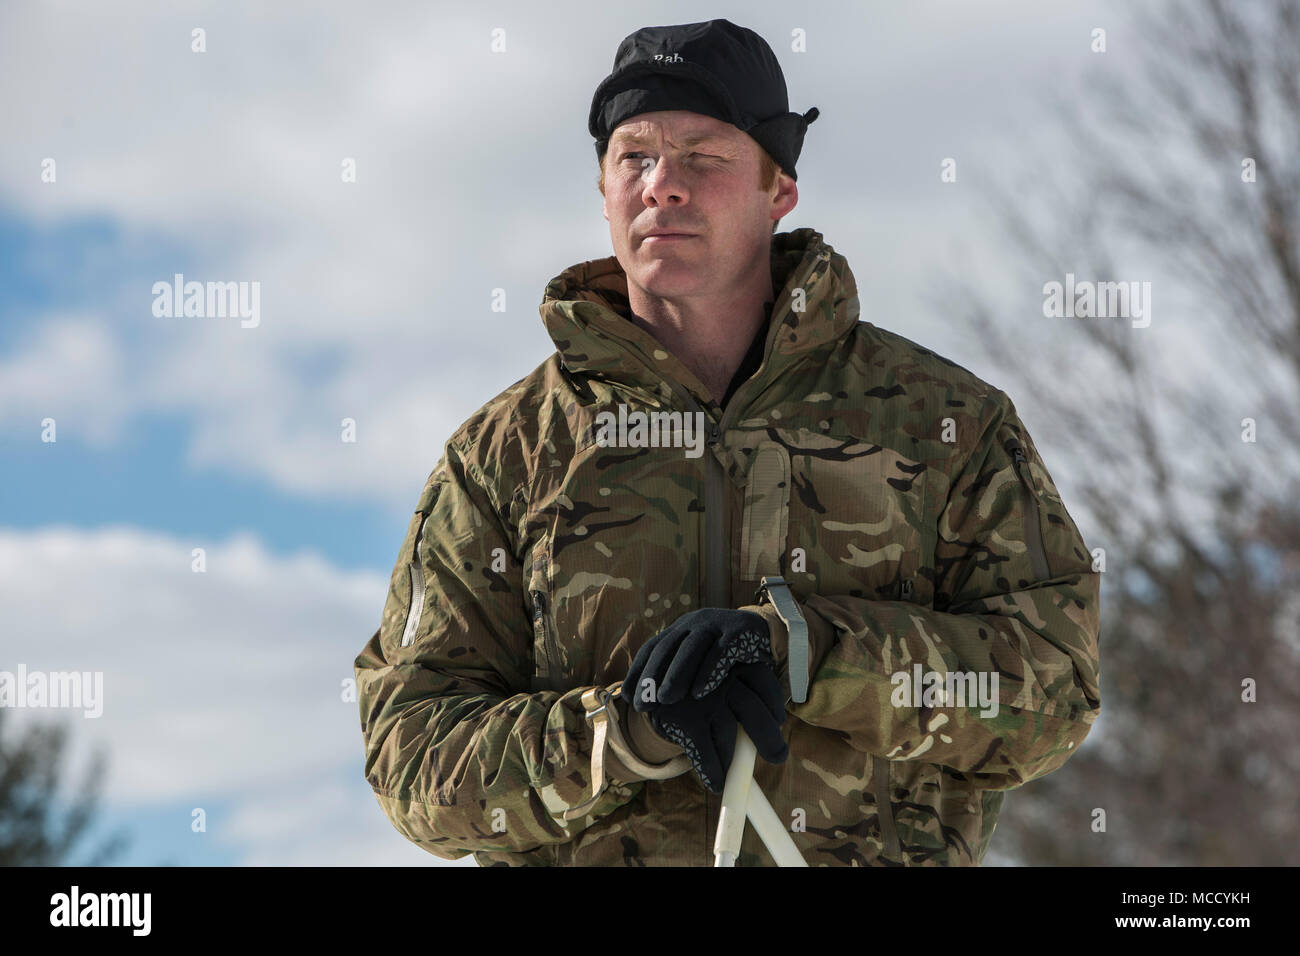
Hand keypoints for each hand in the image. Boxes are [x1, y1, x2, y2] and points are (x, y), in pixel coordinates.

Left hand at [621, 607, 772, 709]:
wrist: (765, 631)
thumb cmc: (726, 654)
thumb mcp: (699, 660)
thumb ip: (677, 673)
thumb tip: (648, 702)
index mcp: (680, 628)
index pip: (652, 648)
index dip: (638, 672)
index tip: (629, 698)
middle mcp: (694, 622)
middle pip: (667, 647)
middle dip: (652, 677)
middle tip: (643, 705)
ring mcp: (716, 622)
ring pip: (691, 648)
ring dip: (676, 674)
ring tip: (666, 700)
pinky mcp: (739, 630)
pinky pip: (721, 651)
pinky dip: (709, 671)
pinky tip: (700, 693)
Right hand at [644, 661, 788, 793]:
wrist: (646, 686)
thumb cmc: (694, 689)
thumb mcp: (716, 678)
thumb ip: (742, 692)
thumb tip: (774, 729)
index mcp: (728, 662)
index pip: (763, 680)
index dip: (774, 703)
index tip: (779, 721)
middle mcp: (716, 678)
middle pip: (752, 709)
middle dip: (769, 739)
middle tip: (778, 756)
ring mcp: (700, 699)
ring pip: (729, 738)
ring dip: (735, 763)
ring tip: (735, 776)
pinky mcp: (684, 720)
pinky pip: (706, 754)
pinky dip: (712, 773)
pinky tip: (715, 782)